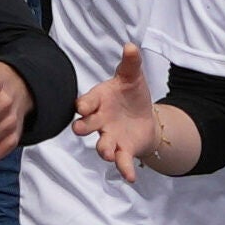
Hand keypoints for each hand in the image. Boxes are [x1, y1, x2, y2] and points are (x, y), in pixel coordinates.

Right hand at [76, 44, 180, 178]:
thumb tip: (131, 46)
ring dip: (104, 150)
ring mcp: (109, 136)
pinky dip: (124, 170)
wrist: (144, 116)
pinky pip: (121, 161)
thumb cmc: (131, 94)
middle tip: (80, 129)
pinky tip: (131, 178)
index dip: (83, 105)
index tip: (82, 107)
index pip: (85, 103)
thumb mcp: (132, 77)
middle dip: (83, 127)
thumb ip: (130, 63)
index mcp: (98, 101)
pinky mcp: (122, 150)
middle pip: (86, 125)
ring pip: (102, 145)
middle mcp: (99, 121)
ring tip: (108, 153)